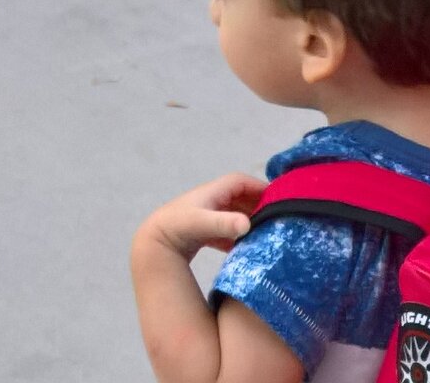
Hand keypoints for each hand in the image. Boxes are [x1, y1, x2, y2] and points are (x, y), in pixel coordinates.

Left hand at [137, 173, 266, 258]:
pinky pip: (224, 229)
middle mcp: (211, 200)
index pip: (242, 181)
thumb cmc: (178, 227)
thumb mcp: (203, 224)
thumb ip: (225, 224)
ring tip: (260, 233)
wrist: (152, 243)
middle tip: (273, 218)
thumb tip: (248, 225)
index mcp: (214, 192)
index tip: (277, 199)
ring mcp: (205, 215)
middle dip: (257, 205)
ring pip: (233, 213)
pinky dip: (234, 235)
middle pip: (240, 197)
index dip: (259, 187)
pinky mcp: (201, 230)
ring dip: (246, 221)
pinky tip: (240, 248)